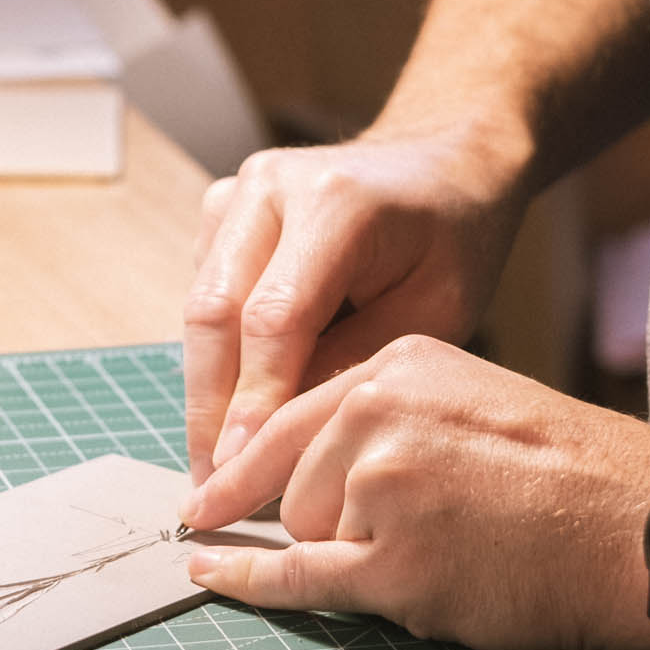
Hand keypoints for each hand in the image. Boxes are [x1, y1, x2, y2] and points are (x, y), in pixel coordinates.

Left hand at [180, 335, 649, 649]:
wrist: (643, 530)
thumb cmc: (574, 475)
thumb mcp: (474, 400)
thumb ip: (391, 416)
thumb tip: (301, 463)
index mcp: (399, 365)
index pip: (296, 414)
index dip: (250, 458)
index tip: (212, 481)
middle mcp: (379, 410)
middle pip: (294, 480)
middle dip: (329, 517)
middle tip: (418, 530)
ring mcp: (381, 486)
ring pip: (305, 531)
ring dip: (354, 555)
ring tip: (448, 548)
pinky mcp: (391, 563)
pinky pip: (296, 579)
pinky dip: (248, 584)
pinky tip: (211, 575)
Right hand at [185, 129, 528, 482]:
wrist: (442, 163)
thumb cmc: (451, 242)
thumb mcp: (432, 314)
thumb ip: (354, 364)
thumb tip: (276, 435)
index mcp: (336, 203)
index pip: (273, 318)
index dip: (252, 401)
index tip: (235, 472)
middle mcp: (272, 187)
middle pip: (214, 313)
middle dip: (210, 408)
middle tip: (212, 486)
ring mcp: (240, 192)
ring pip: (198, 306)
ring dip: (204, 387)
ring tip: (217, 464)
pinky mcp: (223, 209)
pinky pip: (204, 292)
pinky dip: (214, 354)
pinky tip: (234, 407)